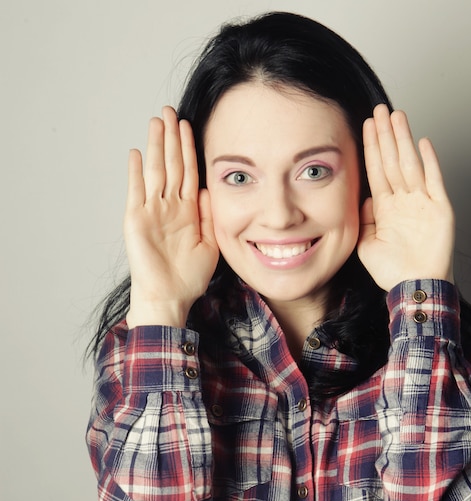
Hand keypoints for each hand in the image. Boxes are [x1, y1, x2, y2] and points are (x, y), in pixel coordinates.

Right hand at [124, 106, 217, 327]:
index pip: (188, 172)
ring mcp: (152, 211)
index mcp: (187, 210)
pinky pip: (136, 191)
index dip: (188, 149)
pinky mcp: (136, 220)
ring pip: (155, 171)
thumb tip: (207, 188)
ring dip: (156, 146)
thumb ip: (208, 215)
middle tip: (171, 110)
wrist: (171, 296)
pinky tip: (136, 153)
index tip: (190, 126)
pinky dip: (135, 172)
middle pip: (171, 164)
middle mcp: (169, 206)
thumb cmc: (190, 276)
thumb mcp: (210, 243)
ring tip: (157, 121)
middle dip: (171, 137)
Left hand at [358, 104, 454, 290]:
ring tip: (397, 116)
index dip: (372, 147)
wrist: (415, 286)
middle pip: (393, 160)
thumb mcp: (366, 243)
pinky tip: (424, 143)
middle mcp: (404, 200)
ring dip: (404, 140)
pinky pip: (435, 181)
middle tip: (380, 110)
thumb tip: (363, 199)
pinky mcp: (440, 209)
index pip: (377, 170)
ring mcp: (422, 202)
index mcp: (386, 207)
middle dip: (386, 135)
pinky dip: (430, 162)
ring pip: (411, 164)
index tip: (367, 126)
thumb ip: (363, 218)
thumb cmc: (392, 270)